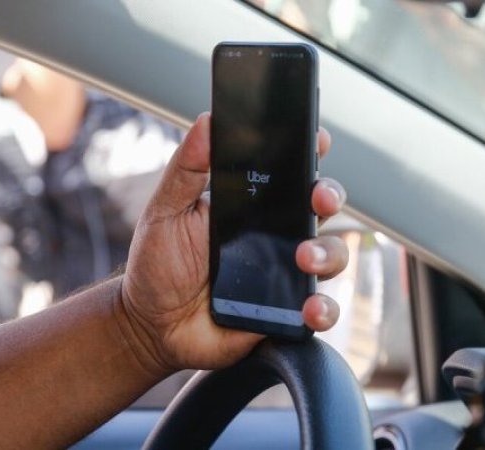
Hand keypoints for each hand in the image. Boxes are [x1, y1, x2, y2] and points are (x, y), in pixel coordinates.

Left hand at [121, 113, 347, 374]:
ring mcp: (285, 271)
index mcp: (251, 205)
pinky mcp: (287, 311)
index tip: (317, 138)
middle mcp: (276, 234)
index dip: (310, 151)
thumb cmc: (158, 264)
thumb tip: (206, 122)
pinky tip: (309, 308)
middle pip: (321, 207)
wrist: (152, 325)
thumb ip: (187, 170)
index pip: (289, 171)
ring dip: (329, 252)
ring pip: (332, 254)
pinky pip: (320, 308)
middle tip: (318, 198)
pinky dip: (324, 308)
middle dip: (329, 196)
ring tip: (303, 259)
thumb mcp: (166, 211)